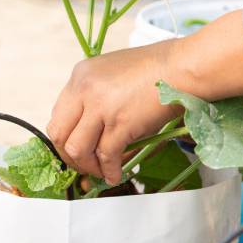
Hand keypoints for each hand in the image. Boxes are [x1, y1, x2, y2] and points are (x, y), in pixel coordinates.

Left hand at [45, 9, 242, 184]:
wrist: (184, 66)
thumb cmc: (157, 69)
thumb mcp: (113, 72)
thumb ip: (95, 94)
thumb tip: (89, 126)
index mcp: (80, 76)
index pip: (58, 114)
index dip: (65, 137)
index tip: (76, 148)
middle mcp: (85, 90)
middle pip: (59, 134)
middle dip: (69, 156)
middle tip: (83, 165)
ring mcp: (101, 107)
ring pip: (77, 149)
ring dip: (87, 166)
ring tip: (100, 171)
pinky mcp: (121, 123)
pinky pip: (106, 156)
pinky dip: (109, 171)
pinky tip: (115, 175)